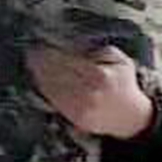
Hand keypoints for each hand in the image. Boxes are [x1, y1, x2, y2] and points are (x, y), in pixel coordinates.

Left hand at [28, 45, 153, 139]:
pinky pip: (54, 100)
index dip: (49, 52)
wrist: (130, 116)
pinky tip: (39, 78)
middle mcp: (89, 92)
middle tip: (31, 53)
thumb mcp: (118, 60)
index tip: (39, 45)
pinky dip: (44, 87)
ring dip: (38, 74)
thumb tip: (71, 44)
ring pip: (51, 87)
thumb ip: (97, 51)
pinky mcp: (75, 118)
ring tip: (32, 63)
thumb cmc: (122, 82)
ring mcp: (81, 107)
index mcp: (100, 75)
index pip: (66, 60)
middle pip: (55, 73)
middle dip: (40, 62)